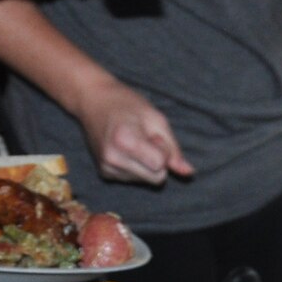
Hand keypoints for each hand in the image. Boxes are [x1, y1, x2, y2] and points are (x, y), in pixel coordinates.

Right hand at [73, 80, 193, 184]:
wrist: (93, 101)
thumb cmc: (126, 103)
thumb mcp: (155, 118)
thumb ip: (173, 147)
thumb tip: (189, 173)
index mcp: (124, 141)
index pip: (160, 165)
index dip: (163, 149)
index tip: (152, 134)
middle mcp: (112, 159)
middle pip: (155, 179)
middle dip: (157, 161)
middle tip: (145, 138)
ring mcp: (107, 168)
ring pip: (146, 180)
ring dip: (146, 163)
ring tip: (134, 140)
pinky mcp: (105, 174)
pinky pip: (135, 179)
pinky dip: (136, 166)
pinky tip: (126, 148)